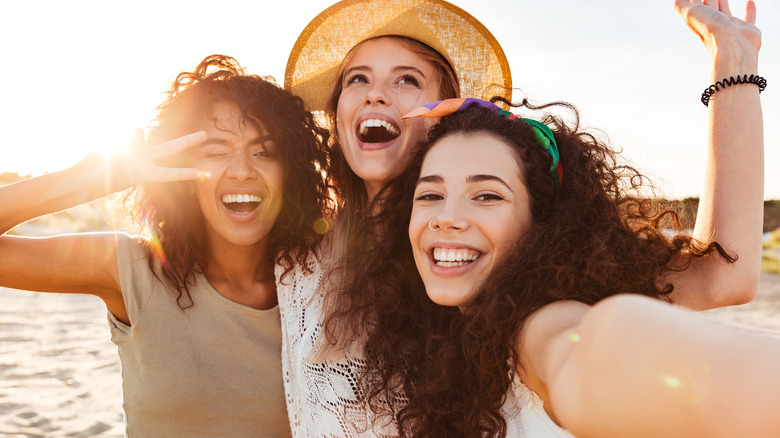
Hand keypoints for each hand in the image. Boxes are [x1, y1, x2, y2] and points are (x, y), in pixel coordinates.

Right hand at [79, 130, 206, 198]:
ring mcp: (134, 149)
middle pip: (171, 148)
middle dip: (188, 141)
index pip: (170, 174)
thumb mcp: (116, 174)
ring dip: (130, 140)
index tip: (204, 174)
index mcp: (145, 174)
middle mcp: (144, 159)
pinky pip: (126, 132)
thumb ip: (130, 151)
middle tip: (206, 134)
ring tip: (115, 152)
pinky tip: (108, 144)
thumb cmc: (99, 182)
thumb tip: (141, 131)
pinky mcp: (122, 140)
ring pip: (140, 134)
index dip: (186, 174)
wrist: (84, 177)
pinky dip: (118, 135)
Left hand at [674, 0, 760, 55]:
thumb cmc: (711, 30)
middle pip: (708, 7)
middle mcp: (713, 23)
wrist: (733, 48)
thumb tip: (676, 1)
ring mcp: (729, 26)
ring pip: (725, 11)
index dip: (692, 0)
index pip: (694, 6)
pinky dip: (749, 10)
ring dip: (723, 2)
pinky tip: (749, 2)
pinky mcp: (745, 29)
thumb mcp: (690, 14)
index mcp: (699, 20)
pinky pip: (748, 17)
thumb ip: (680, 5)